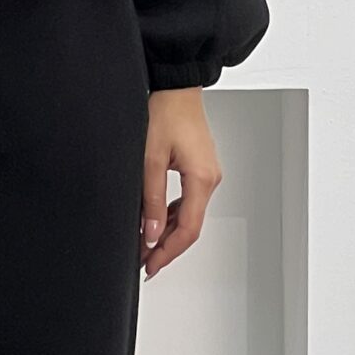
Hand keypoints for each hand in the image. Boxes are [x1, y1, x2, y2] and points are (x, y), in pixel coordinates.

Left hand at [140, 87, 221, 278]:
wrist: (176, 88)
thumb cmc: (165, 112)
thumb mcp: (150, 158)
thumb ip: (150, 200)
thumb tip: (149, 233)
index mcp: (202, 179)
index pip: (187, 230)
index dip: (168, 252)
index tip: (150, 266)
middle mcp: (210, 180)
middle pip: (190, 226)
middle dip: (166, 247)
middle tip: (144, 263)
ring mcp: (207, 175)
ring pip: (188, 216)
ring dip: (167, 233)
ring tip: (145, 247)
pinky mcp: (200, 170)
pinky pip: (187, 201)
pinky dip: (171, 216)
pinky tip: (155, 223)